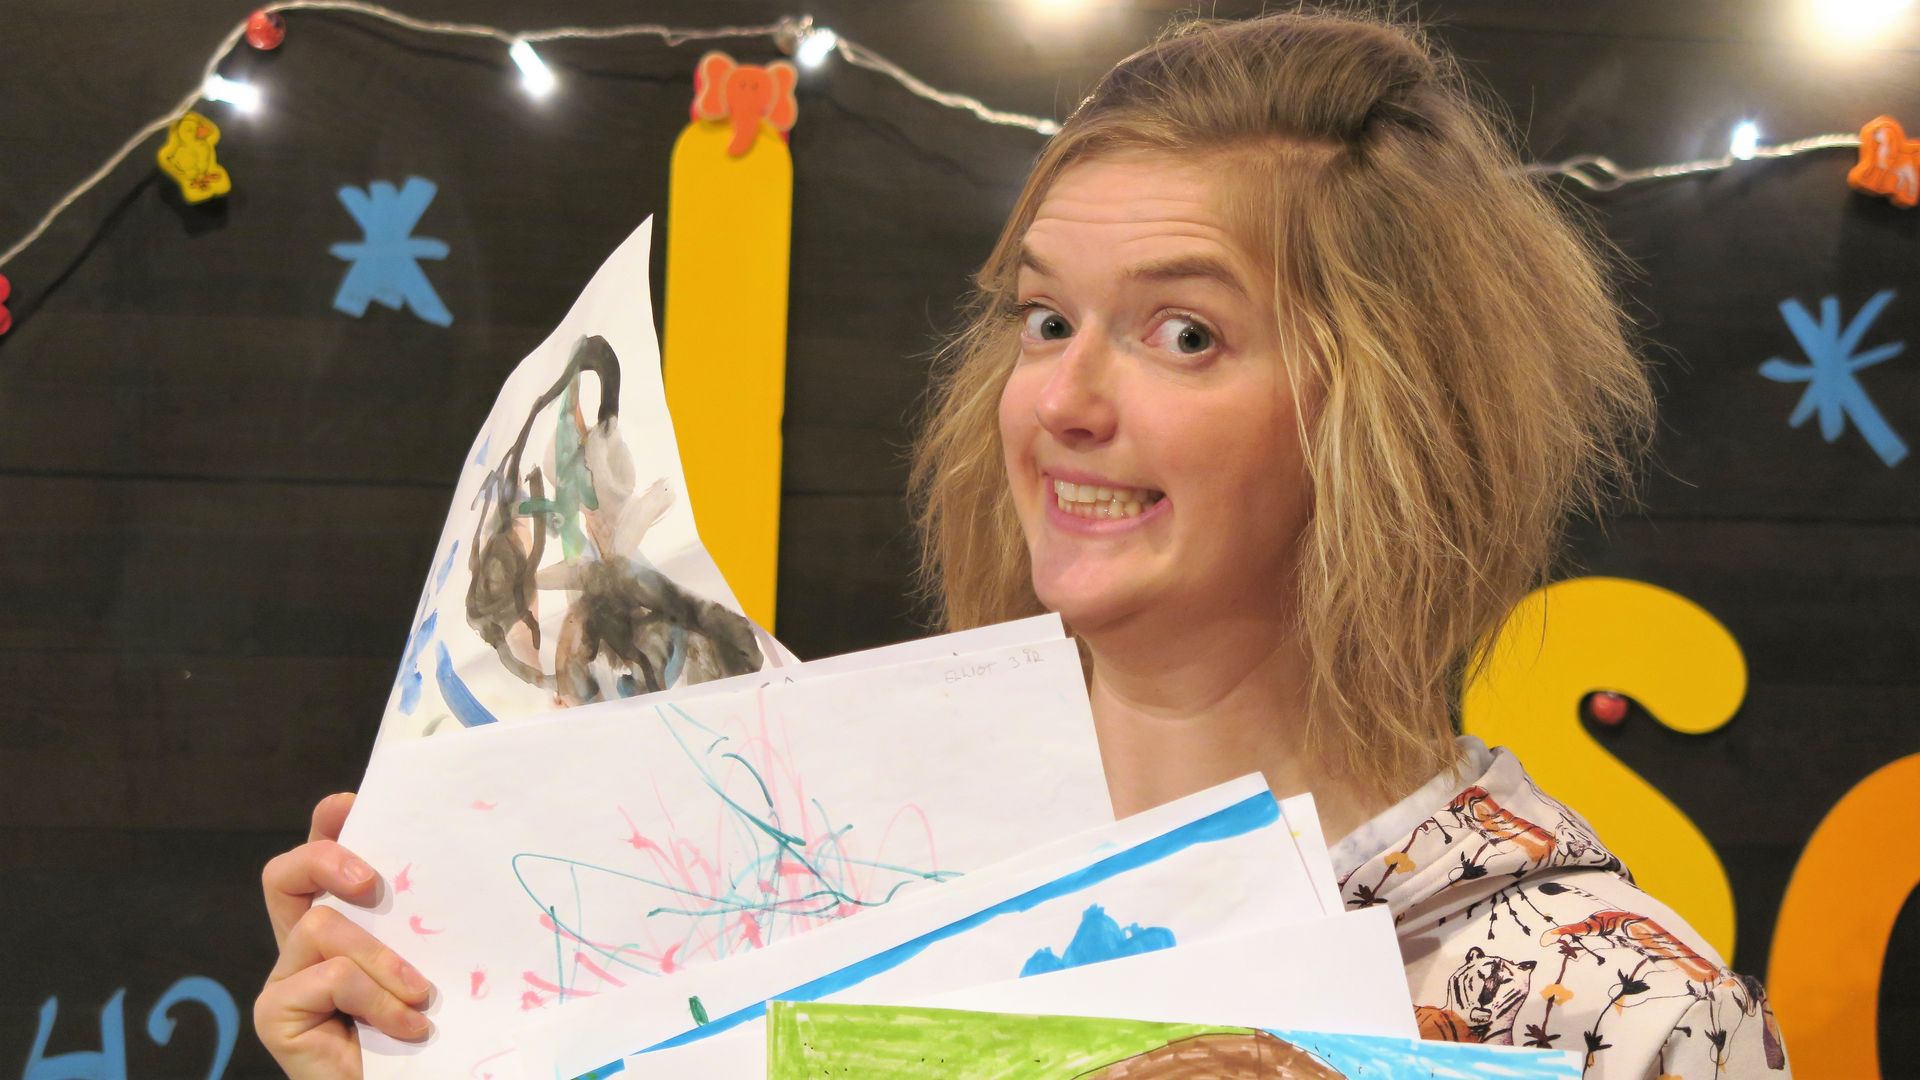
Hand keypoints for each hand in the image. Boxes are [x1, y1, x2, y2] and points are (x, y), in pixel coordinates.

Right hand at [254, 793, 433, 1077]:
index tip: (349, 803)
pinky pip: (329, 978)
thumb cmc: (429, 1037)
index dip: (326, 827)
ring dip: (381, 960)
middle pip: (284, 873)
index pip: (319, 862)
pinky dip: (377, 1000)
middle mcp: (302, 949)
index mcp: (341, 927)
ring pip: (320, 927)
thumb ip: (421, 924)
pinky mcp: (274, 1014)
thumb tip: (449, 864)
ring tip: (420, 998)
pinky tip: (407, 1027)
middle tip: (371, 883)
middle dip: (325, 859)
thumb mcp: (432, 963)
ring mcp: (284, 980)